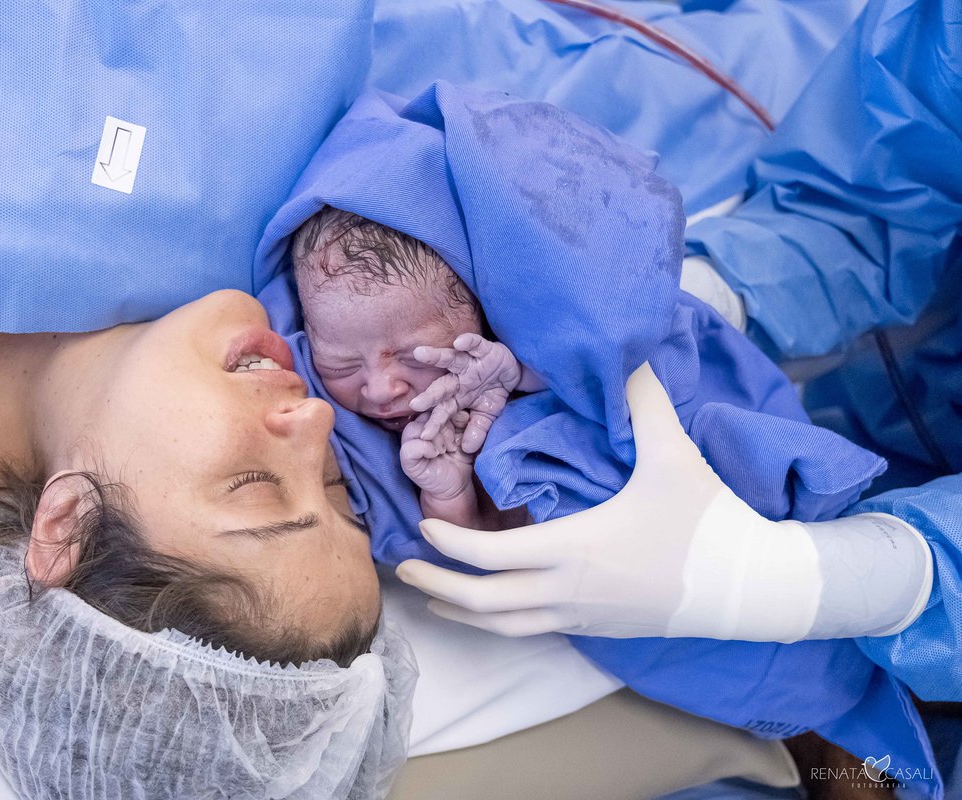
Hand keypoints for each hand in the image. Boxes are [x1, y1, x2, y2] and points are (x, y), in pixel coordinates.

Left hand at [396, 363, 933, 641]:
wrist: (752, 587)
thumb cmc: (707, 521)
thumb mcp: (674, 456)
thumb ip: (645, 403)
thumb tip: (627, 353)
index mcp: (575, 549)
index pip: (491, 557)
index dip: (450, 544)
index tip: (422, 527)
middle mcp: (568, 591)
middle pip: (483, 603)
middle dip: (437, 584)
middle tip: (403, 566)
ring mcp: (581, 617)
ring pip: (504, 628)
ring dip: (461, 612)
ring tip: (432, 596)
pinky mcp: (597, 629)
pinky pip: (532, 632)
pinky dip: (498, 622)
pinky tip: (490, 608)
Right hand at [399, 410, 474, 502]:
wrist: (456, 484)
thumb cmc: (459, 458)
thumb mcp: (463, 436)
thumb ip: (462, 423)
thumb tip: (462, 413)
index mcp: (428, 421)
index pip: (432, 407)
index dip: (447, 414)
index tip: (461, 424)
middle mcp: (416, 430)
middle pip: (423, 416)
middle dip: (442, 428)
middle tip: (452, 444)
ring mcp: (409, 444)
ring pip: (413, 429)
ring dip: (434, 438)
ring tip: (445, 449)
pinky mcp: (406, 459)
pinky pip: (410, 447)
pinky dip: (425, 448)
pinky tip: (436, 453)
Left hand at [409, 333, 521, 453]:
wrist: (513, 371)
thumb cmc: (493, 391)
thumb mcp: (488, 414)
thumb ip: (478, 429)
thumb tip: (468, 449)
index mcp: (457, 396)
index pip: (443, 411)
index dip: (434, 423)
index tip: (424, 436)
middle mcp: (459, 379)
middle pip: (440, 387)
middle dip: (429, 395)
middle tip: (415, 404)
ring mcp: (469, 363)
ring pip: (450, 359)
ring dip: (436, 356)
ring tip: (420, 353)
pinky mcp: (484, 350)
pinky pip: (475, 344)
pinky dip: (468, 343)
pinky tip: (459, 342)